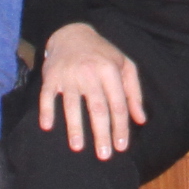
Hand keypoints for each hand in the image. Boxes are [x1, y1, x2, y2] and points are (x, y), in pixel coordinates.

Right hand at [35, 22, 146, 156]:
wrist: (72, 33)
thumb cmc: (102, 54)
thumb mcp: (125, 66)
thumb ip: (134, 93)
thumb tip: (141, 120)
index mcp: (110, 71)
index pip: (118, 104)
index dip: (121, 127)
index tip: (122, 147)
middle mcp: (89, 73)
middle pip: (97, 108)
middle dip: (101, 133)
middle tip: (104, 155)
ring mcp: (69, 75)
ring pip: (72, 104)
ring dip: (74, 127)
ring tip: (78, 147)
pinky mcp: (51, 76)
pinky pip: (47, 95)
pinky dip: (46, 110)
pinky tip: (47, 126)